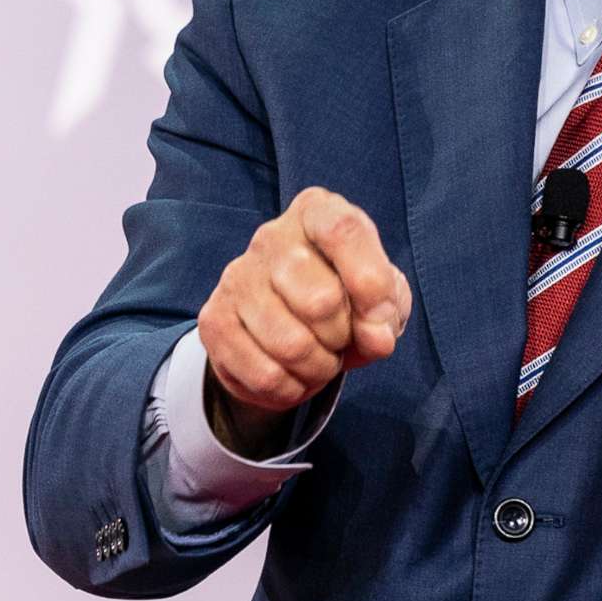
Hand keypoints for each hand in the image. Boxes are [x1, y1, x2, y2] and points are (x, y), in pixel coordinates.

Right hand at [197, 186, 411, 453]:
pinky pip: (264, 374)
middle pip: (320, 300)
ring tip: (320, 360)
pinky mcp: (214, 319)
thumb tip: (376, 337)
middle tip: (341, 341)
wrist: (287, 325)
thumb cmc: (345, 297)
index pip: (343, 231)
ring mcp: (237, 277)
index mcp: (316, 212)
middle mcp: (271, 237)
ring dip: (318, 368)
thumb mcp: (382, 296)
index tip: (380, 318)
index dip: (370, 282)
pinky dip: (290, 388)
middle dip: (343, 337)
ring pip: (291, 345)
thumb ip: (387, 311)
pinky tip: (293, 375)